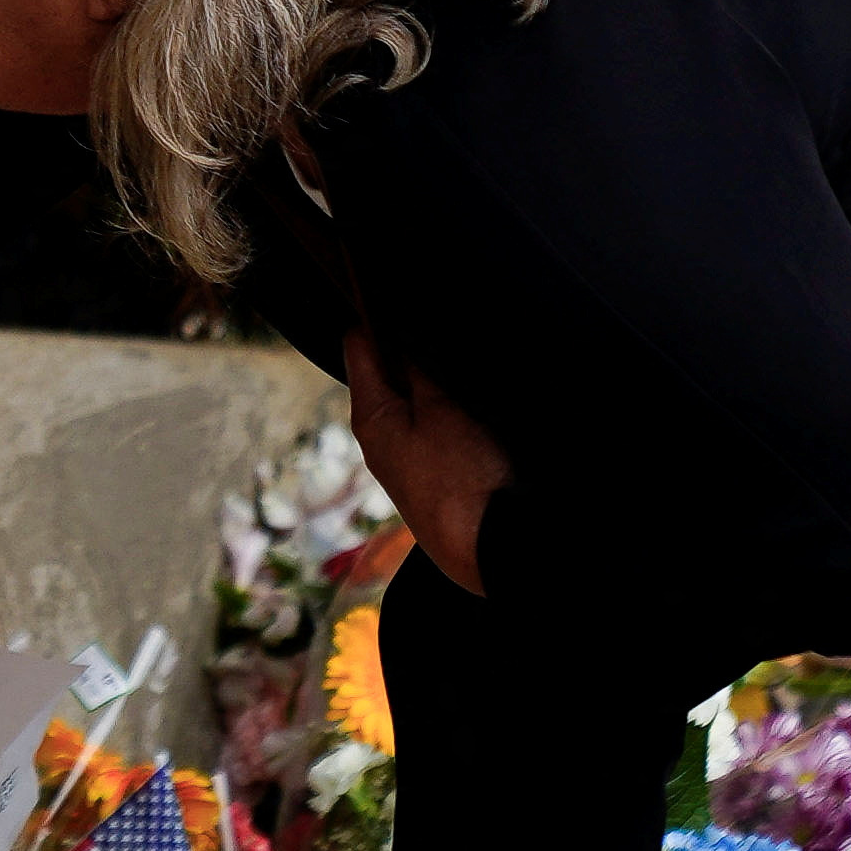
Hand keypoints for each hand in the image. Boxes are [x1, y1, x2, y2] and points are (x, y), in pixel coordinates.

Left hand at [342, 327, 504, 598]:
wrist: (491, 555)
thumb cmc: (466, 481)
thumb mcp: (445, 410)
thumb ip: (421, 369)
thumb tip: (400, 333)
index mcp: (370, 415)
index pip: (359, 345)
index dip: (379, 316)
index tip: (405, 295)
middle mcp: (380, 438)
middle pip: (390, 371)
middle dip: (416, 350)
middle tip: (450, 334)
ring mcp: (407, 461)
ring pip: (417, 400)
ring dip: (439, 383)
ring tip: (469, 374)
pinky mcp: (434, 479)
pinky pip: (438, 429)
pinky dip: (452, 414)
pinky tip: (478, 413)